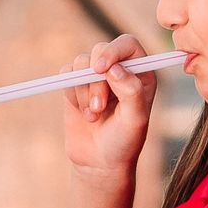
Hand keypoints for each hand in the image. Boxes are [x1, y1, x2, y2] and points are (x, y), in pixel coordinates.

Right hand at [62, 34, 156, 180]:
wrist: (100, 162)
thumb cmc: (124, 142)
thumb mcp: (135, 120)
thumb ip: (131, 92)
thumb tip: (114, 68)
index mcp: (141, 73)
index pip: (127, 44)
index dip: (113, 51)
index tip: (101, 69)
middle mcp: (119, 69)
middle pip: (100, 50)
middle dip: (95, 80)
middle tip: (99, 108)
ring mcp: (96, 76)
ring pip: (80, 63)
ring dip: (84, 92)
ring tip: (93, 116)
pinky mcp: (76, 84)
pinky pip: (66, 75)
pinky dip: (72, 94)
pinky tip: (83, 113)